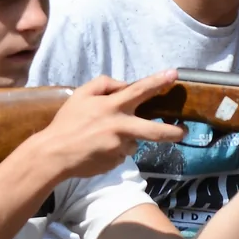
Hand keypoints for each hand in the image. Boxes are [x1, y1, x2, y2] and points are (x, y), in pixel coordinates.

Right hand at [18, 73, 186, 183]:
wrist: (54, 154)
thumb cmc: (67, 122)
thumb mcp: (81, 94)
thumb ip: (104, 84)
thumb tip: (124, 85)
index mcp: (112, 107)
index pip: (139, 90)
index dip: (158, 82)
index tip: (174, 75)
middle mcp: (120, 127)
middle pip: (155, 131)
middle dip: (174, 132)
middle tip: (183, 131)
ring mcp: (119, 148)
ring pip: (134, 142)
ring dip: (126, 139)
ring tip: (103, 139)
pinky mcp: (115, 163)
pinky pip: (121, 154)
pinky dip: (114, 150)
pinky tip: (98, 149)